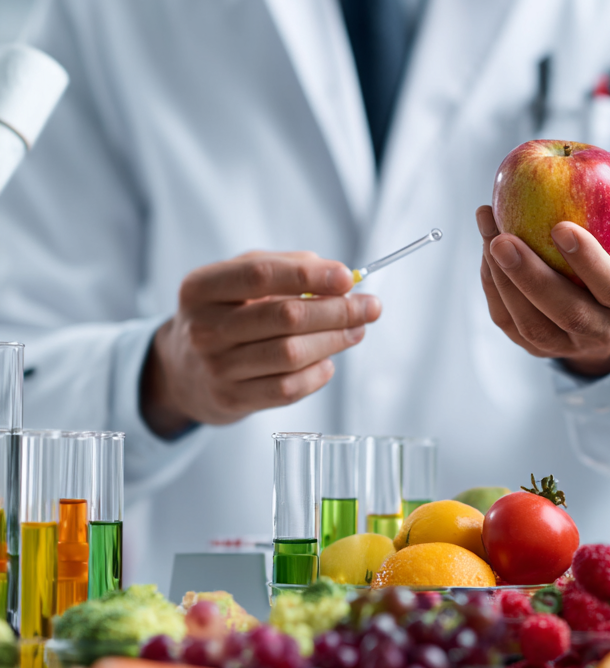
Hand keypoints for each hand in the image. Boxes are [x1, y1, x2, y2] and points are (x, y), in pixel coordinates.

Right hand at [141, 251, 380, 437]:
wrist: (182, 371)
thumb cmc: (224, 314)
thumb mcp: (239, 279)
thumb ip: (286, 267)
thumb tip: (338, 277)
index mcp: (202, 288)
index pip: (260, 275)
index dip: (309, 276)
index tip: (347, 277)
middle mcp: (203, 328)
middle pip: (284, 317)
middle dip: (337, 310)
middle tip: (370, 307)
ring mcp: (216, 368)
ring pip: (290, 354)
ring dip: (334, 340)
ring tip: (357, 330)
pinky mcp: (232, 400)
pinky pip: (287, 389)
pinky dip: (317, 374)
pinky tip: (328, 361)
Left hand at [477, 140, 609, 377]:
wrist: (605, 314)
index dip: (589, 261)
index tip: (561, 227)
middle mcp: (600, 331)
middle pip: (566, 312)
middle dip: (531, 276)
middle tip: (503, 238)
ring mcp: (564, 344)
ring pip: (529, 321)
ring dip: (503, 278)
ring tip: (488, 232)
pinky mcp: (532, 345)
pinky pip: (506, 318)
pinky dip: (492, 284)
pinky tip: (485, 246)